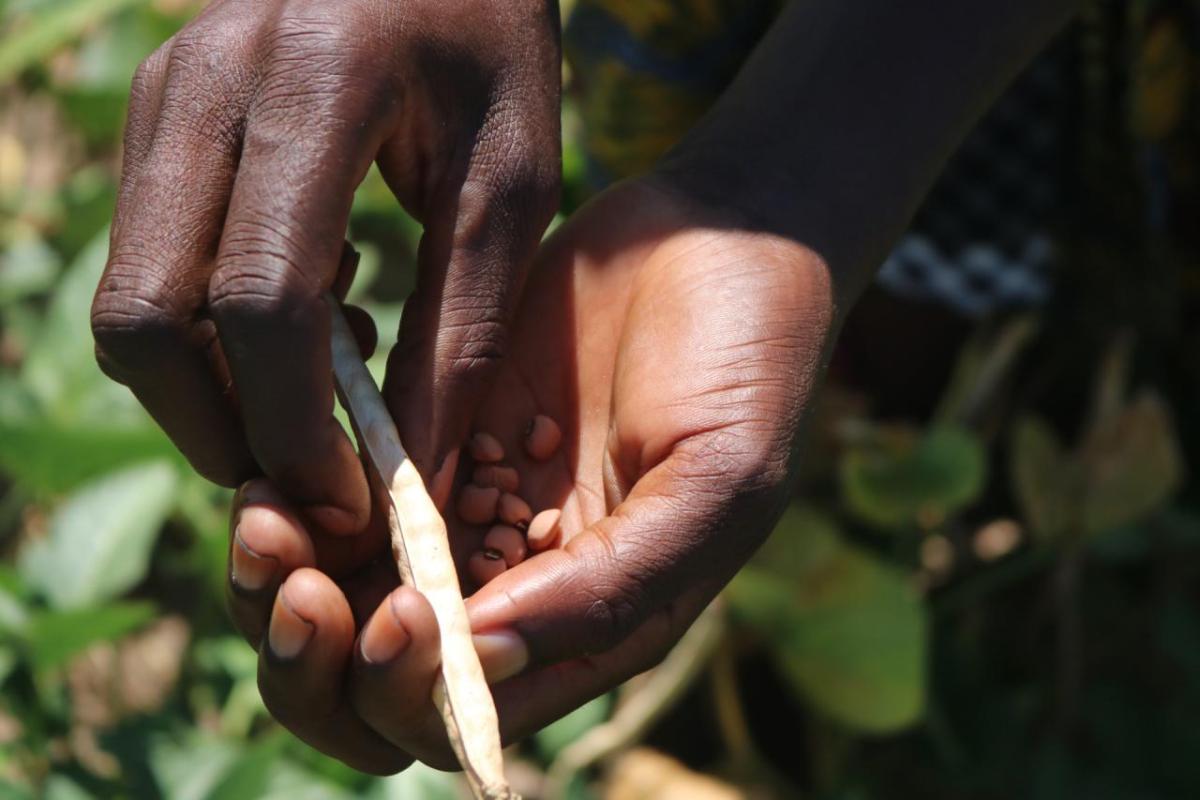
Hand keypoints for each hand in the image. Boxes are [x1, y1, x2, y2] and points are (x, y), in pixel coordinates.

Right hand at [91, 0, 560, 532]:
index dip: (292, 422)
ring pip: (127, 297)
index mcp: (318, 84)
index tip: (345, 497)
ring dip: (205, 386)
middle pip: (147, 313)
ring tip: (319, 385)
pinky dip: (201, 331)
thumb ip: (460, 329)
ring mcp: (164, 93)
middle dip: (218, 426)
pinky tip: (298, 320)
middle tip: (308, 475)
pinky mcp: (155, 115)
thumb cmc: (493, 53)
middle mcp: (208, 82)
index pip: (261, 297)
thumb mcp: (509, 186)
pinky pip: (142, 260)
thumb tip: (415, 473)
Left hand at [225, 175, 838, 771]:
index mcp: (587, 624)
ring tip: (265, 507)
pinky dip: (296, 491)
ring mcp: (468, 510)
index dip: (406, 693)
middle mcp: (515, 586)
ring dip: (280, 577)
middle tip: (290, 571)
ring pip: (336, 591)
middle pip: (374, 676)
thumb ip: (611, 586)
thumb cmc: (748, 365)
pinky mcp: (435, 433)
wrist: (720, 235)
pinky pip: (339, 491)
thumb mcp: (715, 483)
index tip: (399, 609)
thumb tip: (478, 661)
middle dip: (311, 655)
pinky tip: (278, 456)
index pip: (462, 717)